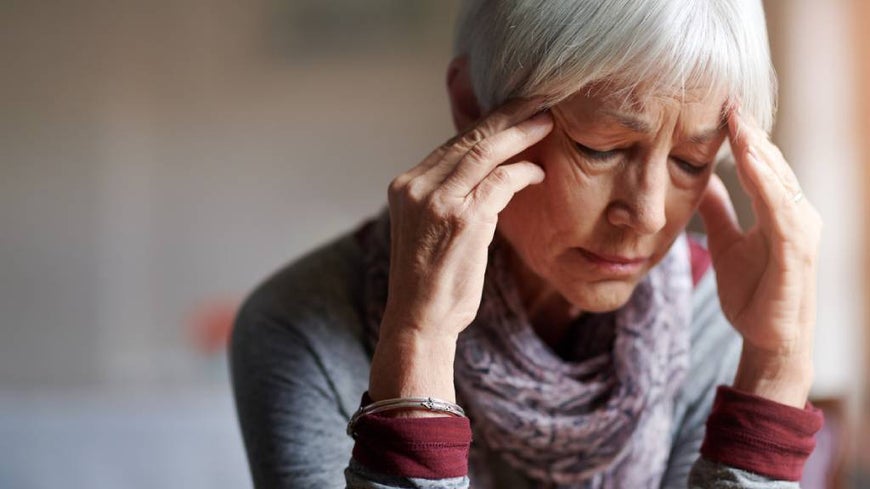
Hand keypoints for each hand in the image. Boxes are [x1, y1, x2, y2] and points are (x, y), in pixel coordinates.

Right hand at [369, 99, 553, 403]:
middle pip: (467, 139)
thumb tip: (487, 173)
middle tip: (538, 99)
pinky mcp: (461, 219)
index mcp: (406, 186)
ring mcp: (436, 201)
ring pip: (483, 152)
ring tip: (547, 119)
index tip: (514, 110)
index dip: (487, 124)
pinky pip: (499, 182)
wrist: (418, 322)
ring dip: (519, 132)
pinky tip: (539, 171)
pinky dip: (522, 173)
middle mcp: (416, 187)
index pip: (451, 145)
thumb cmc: (432, 281)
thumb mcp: (430, 230)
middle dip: (507, 116)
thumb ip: (449, 197)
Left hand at [698, 106, 821, 406]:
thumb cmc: (753, 293)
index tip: (722, 106)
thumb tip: (698, 181)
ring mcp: (801, 232)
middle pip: (773, 165)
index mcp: (780, 211)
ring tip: (736, 122)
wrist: (767, 339)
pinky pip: (780, 212)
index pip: (762, 164)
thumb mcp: (725, 242)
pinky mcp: (797, 252)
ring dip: (758, 150)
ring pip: (779, 181)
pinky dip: (765, 185)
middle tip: (728, 99)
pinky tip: (748, 164)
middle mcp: (797, 215)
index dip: (743, 137)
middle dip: (751, 133)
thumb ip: (717, 211)